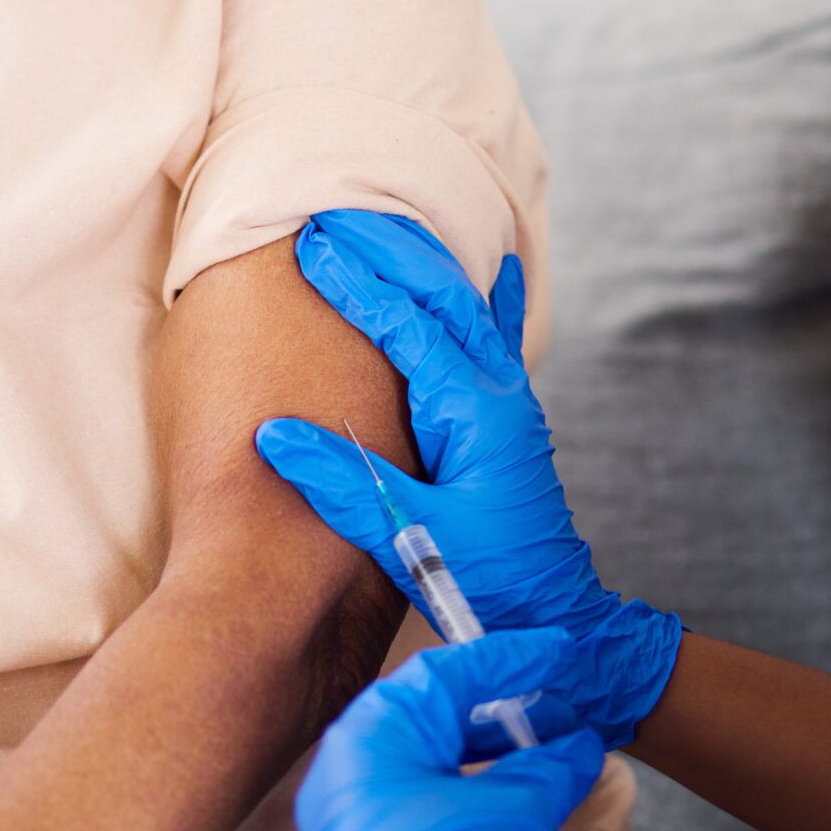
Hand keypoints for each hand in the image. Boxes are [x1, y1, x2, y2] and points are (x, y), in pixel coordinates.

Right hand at [256, 210, 682, 746]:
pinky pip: (496, 336)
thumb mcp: (406, 538)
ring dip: (423, 261)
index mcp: (472, 410)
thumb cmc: (486, 583)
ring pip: (466, 306)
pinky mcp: (512, 420)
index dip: (356, 281)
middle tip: (334, 212)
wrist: (557, 618)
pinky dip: (487, 293)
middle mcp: (498, 393)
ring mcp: (511, 402)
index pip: (405, 324)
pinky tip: (496, 265)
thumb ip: (342, 482)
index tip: (312, 244)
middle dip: (387, 248)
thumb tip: (273, 434)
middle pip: (440, 294)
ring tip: (385, 222)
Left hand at [298, 630, 606, 830]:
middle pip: (426, 714)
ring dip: (480, 752)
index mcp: (369, 739)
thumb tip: (579, 745)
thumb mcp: (519, 810)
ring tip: (538, 752)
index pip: (444, 671)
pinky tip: (500, 801)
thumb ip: (552, 764)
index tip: (554, 650)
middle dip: (496, 705)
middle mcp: (341, 774)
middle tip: (549, 701)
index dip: (509, 656)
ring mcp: (340, 825)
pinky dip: (455, 792)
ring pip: (415, 762)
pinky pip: (404, 805)